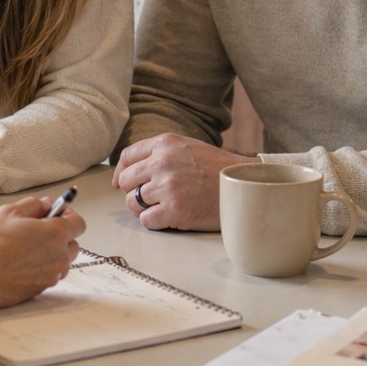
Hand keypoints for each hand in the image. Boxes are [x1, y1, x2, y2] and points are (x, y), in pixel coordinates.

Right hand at [0, 196, 85, 308]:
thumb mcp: (9, 212)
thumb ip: (33, 205)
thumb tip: (45, 205)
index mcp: (56, 233)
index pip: (79, 223)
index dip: (69, 215)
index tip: (57, 213)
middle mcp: (60, 256)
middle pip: (73, 244)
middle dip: (61, 236)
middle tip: (39, 230)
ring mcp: (52, 275)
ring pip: (62, 262)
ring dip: (52, 254)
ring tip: (28, 249)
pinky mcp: (42, 289)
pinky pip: (50, 275)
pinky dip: (42, 269)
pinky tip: (22, 264)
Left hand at [112, 133, 257, 230]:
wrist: (245, 187)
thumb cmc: (216, 170)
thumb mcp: (187, 148)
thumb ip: (158, 153)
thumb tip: (122, 174)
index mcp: (166, 143)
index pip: (127, 156)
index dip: (121, 173)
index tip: (121, 184)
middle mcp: (163, 162)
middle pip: (126, 181)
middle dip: (135, 191)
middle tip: (152, 198)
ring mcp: (169, 187)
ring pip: (132, 202)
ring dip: (143, 209)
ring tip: (163, 207)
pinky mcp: (175, 211)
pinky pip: (146, 220)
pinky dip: (155, 222)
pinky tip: (170, 218)